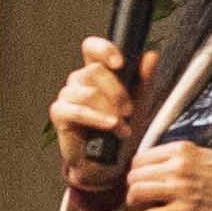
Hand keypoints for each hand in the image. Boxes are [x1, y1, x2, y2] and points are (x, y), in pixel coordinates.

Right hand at [49, 36, 140, 196]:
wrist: (111, 162)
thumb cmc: (122, 129)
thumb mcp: (140, 103)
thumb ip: (144, 79)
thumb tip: (152, 55)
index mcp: (97, 71)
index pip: (92, 48)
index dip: (103, 49)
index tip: (120, 63)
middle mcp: (79, 80)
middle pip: (93, 70)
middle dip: (116, 91)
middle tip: (130, 111)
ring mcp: (67, 96)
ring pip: (87, 92)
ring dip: (109, 110)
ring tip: (123, 127)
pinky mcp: (60, 114)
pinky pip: (76, 110)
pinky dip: (96, 118)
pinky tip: (110, 126)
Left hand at [119, 139, 211, 210]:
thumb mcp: (206, 155)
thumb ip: (181, 158)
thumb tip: (159, 164)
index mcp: (182, 150)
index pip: (142, 157)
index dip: (138, 170)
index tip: (140, 178)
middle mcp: (178, 166)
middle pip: (136, 175)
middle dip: (134, 186)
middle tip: (140, 195)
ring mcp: (180, 189)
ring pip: (137, 192)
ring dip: (134, 201)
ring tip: (140, 206)